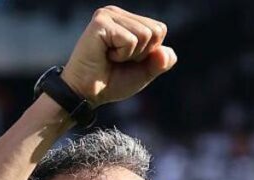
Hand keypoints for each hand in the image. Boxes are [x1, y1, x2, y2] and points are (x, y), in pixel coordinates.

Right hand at [61, 6, 176, 106]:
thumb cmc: (112, 81)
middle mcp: (117, 13)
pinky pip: (130, 40)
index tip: (128, 60)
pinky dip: (121, 55)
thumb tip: (167, 52)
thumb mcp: (144, 72)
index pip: (159, 29)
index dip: (150, 52)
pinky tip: (105, 55)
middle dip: (142, 53)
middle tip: (118, 59)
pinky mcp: (100, 23)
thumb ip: (161, 62)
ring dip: (130, 55)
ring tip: (110, 57)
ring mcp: (108, 15)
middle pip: (155, 31)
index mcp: (127, 19)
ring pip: (145, 34)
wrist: (86, 94)